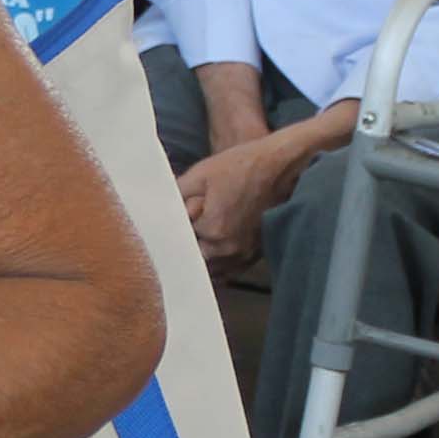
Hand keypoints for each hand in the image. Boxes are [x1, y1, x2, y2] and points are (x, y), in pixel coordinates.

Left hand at [179, 133, 303, 279]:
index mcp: (213, 229)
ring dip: (201, 257)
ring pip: (210, 270)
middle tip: (186, 228)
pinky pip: (228, 271)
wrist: (280, 166)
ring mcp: (244, 254)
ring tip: (199, 236)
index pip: (179, 241)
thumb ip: (175, 196)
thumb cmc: (240, 166)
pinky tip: (213, 247)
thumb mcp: (199, 174)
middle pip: (193, 258)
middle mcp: (229, 248)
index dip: (175, 231)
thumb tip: (158, 211)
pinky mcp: (255, 255)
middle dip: (188, 245)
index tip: (172, 223)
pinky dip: (217, 263)